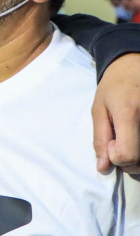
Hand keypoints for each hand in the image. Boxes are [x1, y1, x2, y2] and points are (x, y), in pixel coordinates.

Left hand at [93, 53, 139, 173]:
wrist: (136, 67)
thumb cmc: (115, 87)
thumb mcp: (99, 109)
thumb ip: (100, 139)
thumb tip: (103, 168)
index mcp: (130, 112)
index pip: (128, 154)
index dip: (116, 156)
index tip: (111, 143)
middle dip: (130, 162)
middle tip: (122, 144)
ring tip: (132, 140)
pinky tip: (139, 138)